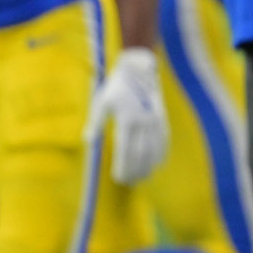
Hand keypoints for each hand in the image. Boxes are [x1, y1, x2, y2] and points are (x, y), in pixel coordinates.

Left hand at [85, 47, 168, 184]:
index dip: (122, 166)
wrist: (140, 69)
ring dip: (148, 167)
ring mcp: (155, 121)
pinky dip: (161, 155)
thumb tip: (88, 141)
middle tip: (128, 182)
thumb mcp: (102, 101)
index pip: (125, 150)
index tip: (118, 178)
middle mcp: (143, 122)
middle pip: (140, 154)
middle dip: (134, 171)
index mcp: (126, 119)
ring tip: (142, 178)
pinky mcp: (162, 118)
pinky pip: (164, 141)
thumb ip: (95, 122)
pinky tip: (157, 164)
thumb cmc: (117, 86)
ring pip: (153, 150)